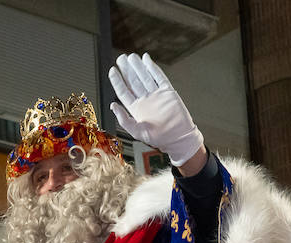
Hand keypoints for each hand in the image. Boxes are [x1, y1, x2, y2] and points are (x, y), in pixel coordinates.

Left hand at [108, 52, 204, 168]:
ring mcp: (156, 95)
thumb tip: (112, 105)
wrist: (178, 138)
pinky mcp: (168, 92)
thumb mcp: (137, 131)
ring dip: (138, 67)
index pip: (124, 92)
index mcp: (136, 109)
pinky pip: (159, 77)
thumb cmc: (158, 138)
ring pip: (145, 77)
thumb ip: (124, 119)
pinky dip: (152, 68)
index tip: (112, 70)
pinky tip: (146, 59)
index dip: (117, 81)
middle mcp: (145, 100)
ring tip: (131, 57)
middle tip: (121, 58)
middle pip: (133, 81)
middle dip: (127, 70)